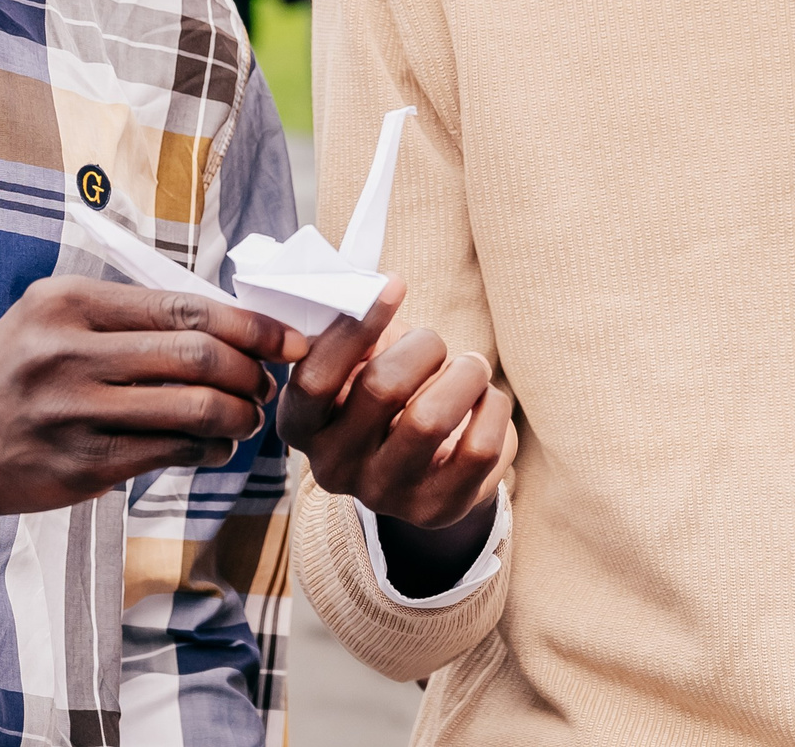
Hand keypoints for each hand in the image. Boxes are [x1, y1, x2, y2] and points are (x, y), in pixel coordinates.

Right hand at [0, 277, 305, 519]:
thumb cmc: (17, 373)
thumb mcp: (52, 319)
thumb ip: (126, 316)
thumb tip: (222, 322)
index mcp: (69, 303)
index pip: (183, 307)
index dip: (247, 325)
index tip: (284, 339)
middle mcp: (70, 352)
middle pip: (197, 356)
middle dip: (250, 372)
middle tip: (266, 384)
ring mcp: (75, 411)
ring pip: (192, 409)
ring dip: (238, 416)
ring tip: (247, 418)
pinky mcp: (82, 464)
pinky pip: (170, 453)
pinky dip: (208, 449)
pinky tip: (216, 446)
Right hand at [277, 278, 514, 535]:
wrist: (414, 469)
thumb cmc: (379, 396)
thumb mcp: (352, 366)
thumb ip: (351, 331)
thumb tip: (376, 288)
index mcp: (301, 426)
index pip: (317, 377)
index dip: (357, 326)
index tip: (395, 284)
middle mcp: (335, 467)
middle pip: (383, 387)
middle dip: (424, 346)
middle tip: (437, 342)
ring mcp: (385, 495)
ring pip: (432, 418)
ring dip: (464, 373)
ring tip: (470, 367)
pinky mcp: (437, 510)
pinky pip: (479, 447)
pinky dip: (493, 408)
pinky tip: (485, 400)